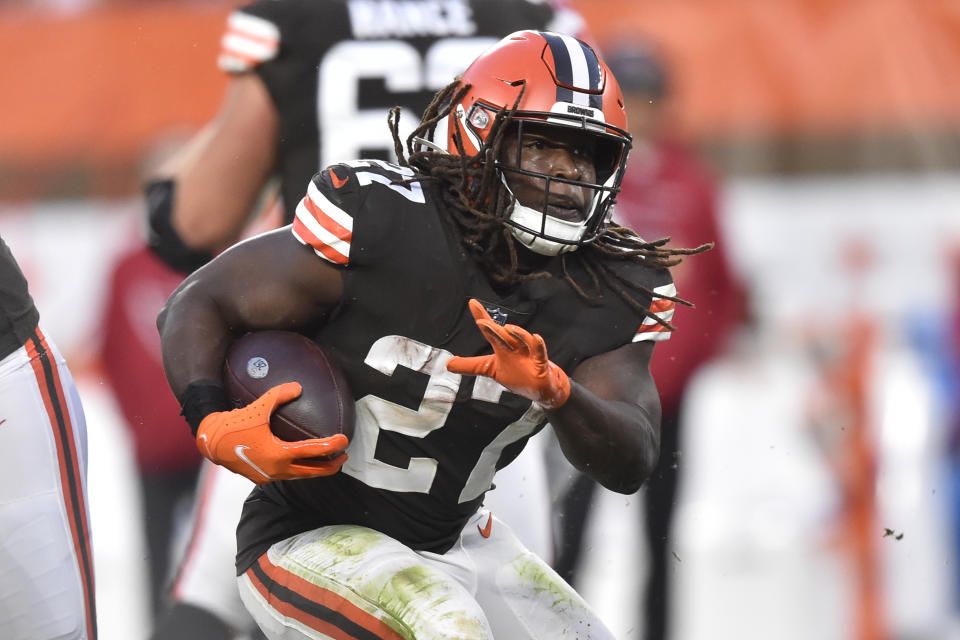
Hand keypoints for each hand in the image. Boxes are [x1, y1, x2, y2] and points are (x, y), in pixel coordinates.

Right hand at [196, 382, 348, 483]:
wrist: (210, 441)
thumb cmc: (234, 424)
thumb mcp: (258, 406)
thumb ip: (279, 395)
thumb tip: (298, 386)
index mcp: (278, 454)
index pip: (312, 452)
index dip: (331, 446)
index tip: (345, 440)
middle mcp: (276, 470)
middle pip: (311, 472)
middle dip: (330, 467)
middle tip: (344, 457)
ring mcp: (268, 476)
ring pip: (299, 476)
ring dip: (315, 470)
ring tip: (328, 461)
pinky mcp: (261, 477)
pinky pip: (287, 475)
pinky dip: (299, 469)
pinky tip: (302, 460)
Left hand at [446, 299, 570, 409]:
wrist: (543, 389)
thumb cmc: (517, 375)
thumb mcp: (490, 370)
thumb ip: (470, 366)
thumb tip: (448, 364)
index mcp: (502, 348)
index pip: (490, 330)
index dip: (481, 316)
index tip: (472, 302)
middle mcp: (515, 347)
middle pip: (504, 336)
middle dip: (493, 329)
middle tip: (481, 321)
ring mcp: (529, 354)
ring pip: (524, 341)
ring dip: (518, 334)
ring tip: (508, 328)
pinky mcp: (541, 364)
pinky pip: (540, 352)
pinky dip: (538, 345)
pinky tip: (536, 338)